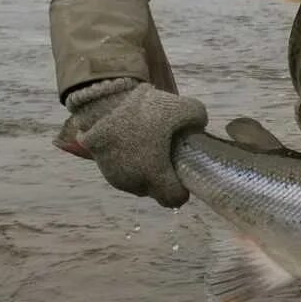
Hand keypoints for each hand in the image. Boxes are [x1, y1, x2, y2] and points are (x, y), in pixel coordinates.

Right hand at [62, 78, 207, 206]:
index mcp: (155, 175)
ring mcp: (114, 176)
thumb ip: (199, 120)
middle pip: (154, 190)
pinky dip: (127, 162)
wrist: (105, 102)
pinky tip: (132, 143)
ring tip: (148, 147)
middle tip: (167, 157)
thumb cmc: (147, 110)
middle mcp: (133, 182)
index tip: (183, 176)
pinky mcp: (100, 166)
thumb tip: (200, 127)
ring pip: (136, 182)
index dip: (182, 191)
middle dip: (163, 179)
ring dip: (143, 171)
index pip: (173, 199)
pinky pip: (120, 170)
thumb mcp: (185, 109)